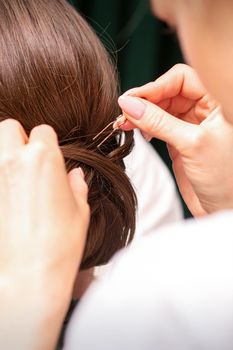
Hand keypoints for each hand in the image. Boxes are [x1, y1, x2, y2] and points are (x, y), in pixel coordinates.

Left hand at [0, 120, 88, 349]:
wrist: (29, 276)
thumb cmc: (60, 243)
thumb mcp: (79, 210)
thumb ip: (76, 186)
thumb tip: (74, 175)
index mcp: (44, 159)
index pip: (42, 131)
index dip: (47, 143)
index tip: (50, 158)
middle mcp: (13, 161)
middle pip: (9, 128)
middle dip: (19, 140)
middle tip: (28, 162)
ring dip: (4, 157)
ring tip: (15, 180)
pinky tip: (8, 198)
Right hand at [118, 64, 232, 215]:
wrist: (222, 207)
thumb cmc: (224, 177)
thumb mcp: (191, 144)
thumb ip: (158, 122)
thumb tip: (128, 104)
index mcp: (217, 101)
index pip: (181, 79)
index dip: (155, 86)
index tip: (132, 99)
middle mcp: (204, 109)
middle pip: (167, 91)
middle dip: (145, 101)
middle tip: (124, 114)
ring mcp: (190, 124)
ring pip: (160, 108)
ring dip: (141, 113)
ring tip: (125, 123)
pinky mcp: (179, 140)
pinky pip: (157, 124)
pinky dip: (144, 126)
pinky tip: (137, 131)